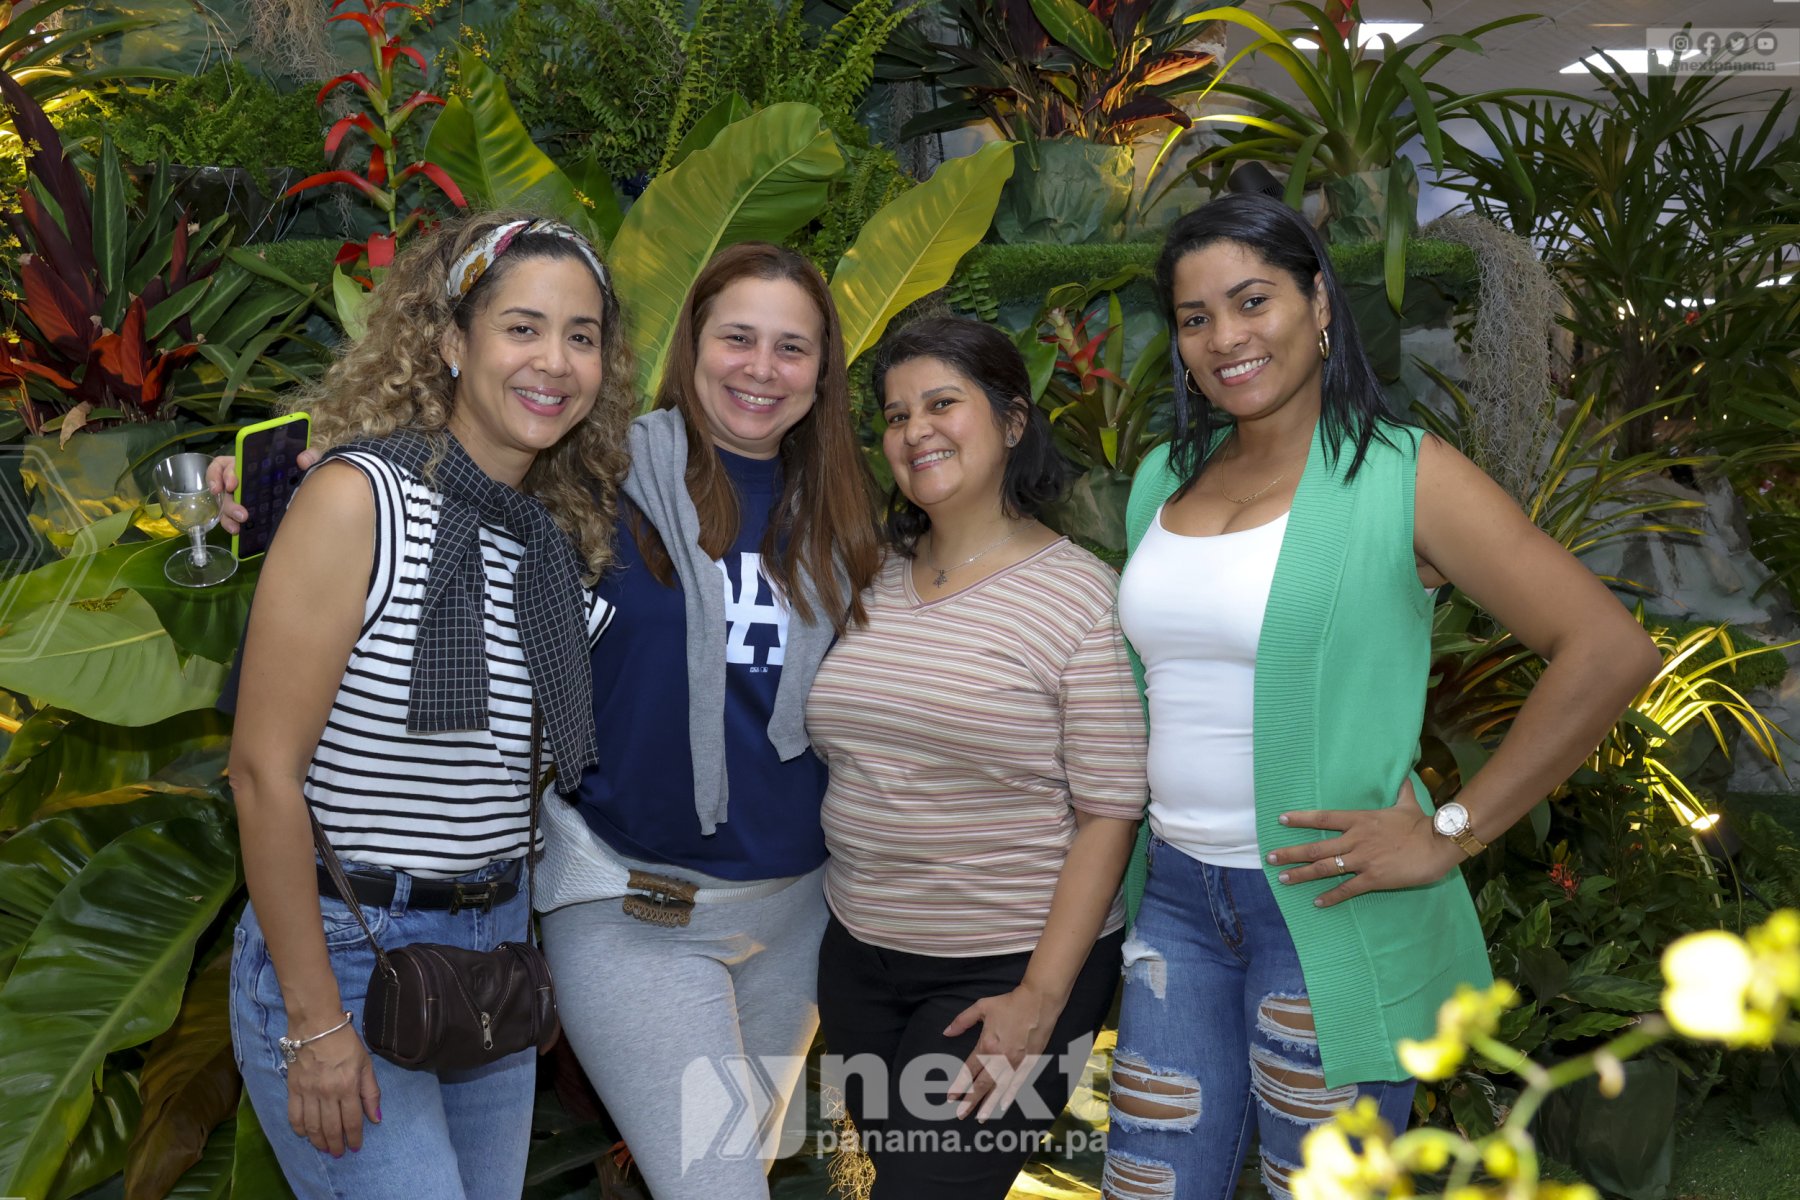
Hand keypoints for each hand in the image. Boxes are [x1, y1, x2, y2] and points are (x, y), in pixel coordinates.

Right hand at [207, 449, 319, 532]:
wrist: (309, 496)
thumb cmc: (300, 473)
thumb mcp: (307, 461)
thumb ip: (310, 455)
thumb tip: (302, 459)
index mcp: (247, 465)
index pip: (224, 465)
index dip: (222, 474)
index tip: (232, 485)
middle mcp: (239, 480)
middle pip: (223, 489)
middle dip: (229, 501)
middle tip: (242, 513)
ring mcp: (240, 497)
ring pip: (224, 504)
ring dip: (229, 514)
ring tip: (241, 522)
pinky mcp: (243, 512)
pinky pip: (229, 518)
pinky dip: (230, 523)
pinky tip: (237, 530)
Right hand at [285, 1023, 380, 1155]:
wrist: (316, 1025)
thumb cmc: (345, 1042)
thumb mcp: (366, 1064)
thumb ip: (371, 1092)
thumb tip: (375, 1118)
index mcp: (348, 1086)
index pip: (352, 1121)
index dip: (354, 1138)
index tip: (355, 1148)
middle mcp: (328, 1093)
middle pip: (332, 1128)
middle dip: (337, 1145)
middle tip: (339, 1153)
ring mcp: (308, 1092)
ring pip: (313, 1126)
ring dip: (319, 1141)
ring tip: (325, 1149)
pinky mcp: (293, 1089)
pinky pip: (294, 1116)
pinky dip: (300, 1129)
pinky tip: (306, 1135)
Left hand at [944, 984, 1060, 1121]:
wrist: (1039, 1002)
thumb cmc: (1010, 1003)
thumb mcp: (982, 1007)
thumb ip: (962, 1021)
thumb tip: (946, 1032)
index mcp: (987, 1044)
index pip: (970, 1070)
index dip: (959, 1084)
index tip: (950, 1097)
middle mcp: (1000, 1058)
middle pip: (982, 1084)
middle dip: (970, 1101)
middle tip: (960, 1114)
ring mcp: (1016, 1062)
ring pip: (1000, 1088)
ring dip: (989, 1104)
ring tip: (980, 1118)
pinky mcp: (1029, 1063)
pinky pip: (1018, 1083)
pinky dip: (1010, 1096)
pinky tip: (1003, 1106)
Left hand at [1266, 779, 1464, 907]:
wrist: (1438, 844)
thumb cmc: (1422, 823)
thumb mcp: (1407, 802)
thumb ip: (1400, 789)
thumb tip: (1404, 774)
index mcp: (1360, 820)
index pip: (1323, 817)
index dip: (1301, 819)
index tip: (1281, 820)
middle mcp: (1356, 839)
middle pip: (1316, 846)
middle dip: (1291, 853)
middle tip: (1270, 858)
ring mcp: (1362, 860)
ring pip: (1325, 868)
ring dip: (1302, 874)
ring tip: (1283, 878)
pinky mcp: (1373, 878)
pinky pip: (1347, 889)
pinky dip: (1331, 896)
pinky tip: (1317, 902)